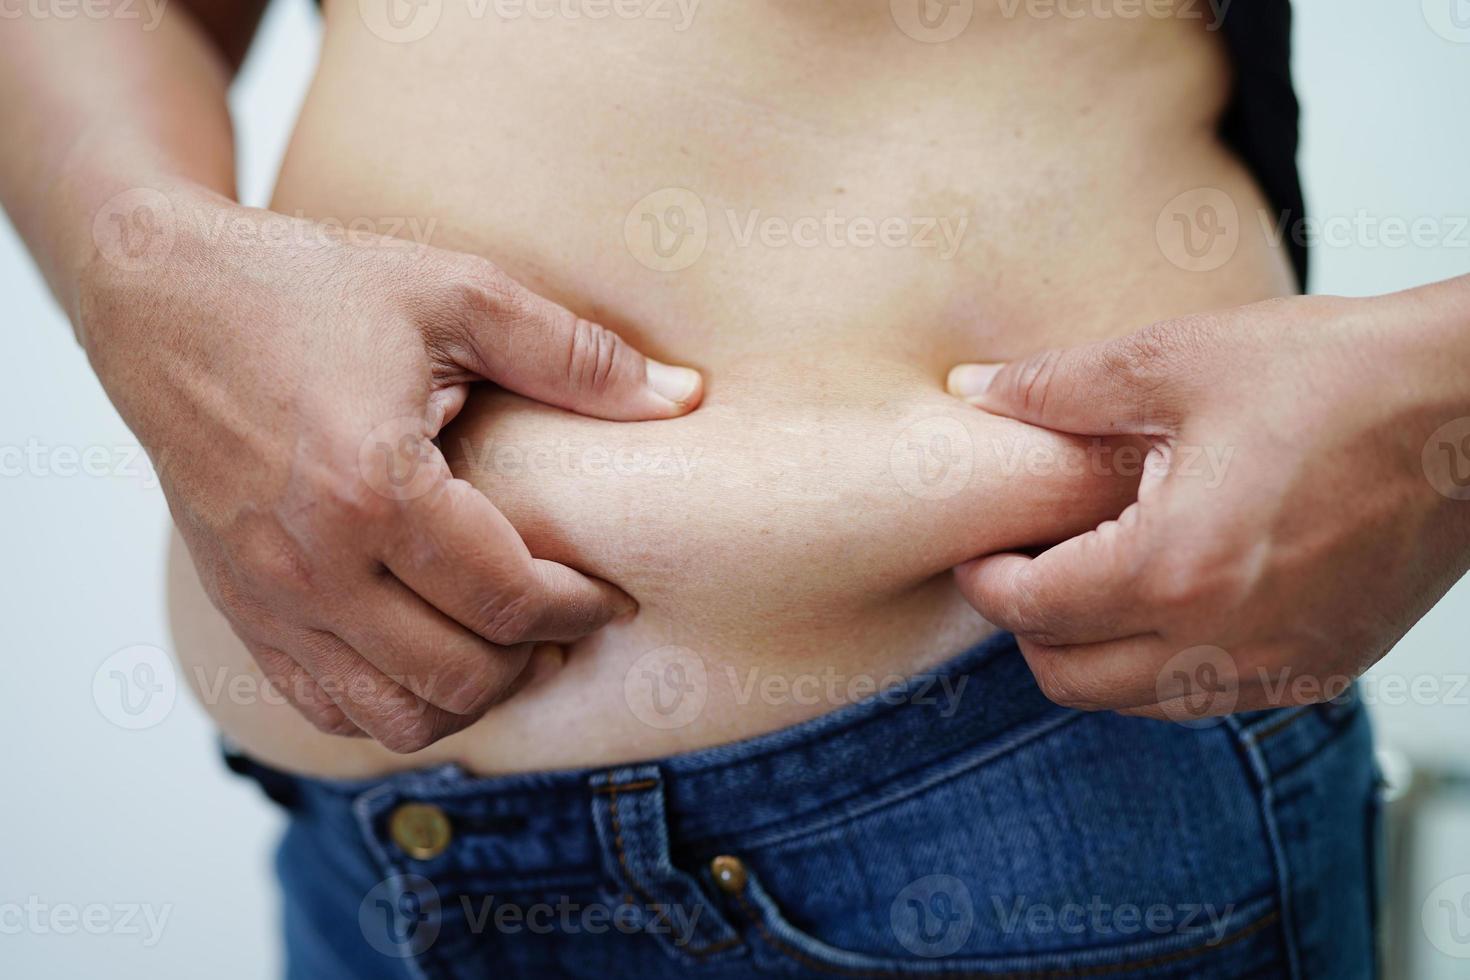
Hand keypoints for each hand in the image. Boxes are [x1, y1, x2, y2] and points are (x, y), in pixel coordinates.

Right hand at [80, 187, 702, 750]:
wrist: (163, 300)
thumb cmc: (307, 288)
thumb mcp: (454, 292)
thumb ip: (574, 355)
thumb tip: (682, 398)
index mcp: (370, 490)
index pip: (507, 602)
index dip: (581, 608)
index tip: (613, 593)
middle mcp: (311, 565)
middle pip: (458, 678)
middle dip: (535, 659)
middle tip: (569, 618)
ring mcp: (267, 600)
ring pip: (393, 718)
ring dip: (470, 697)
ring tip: (507, 643)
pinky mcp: (239, 611)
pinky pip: (327, 708)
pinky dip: (395, 703)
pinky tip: (432, 652)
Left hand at [946, 289, 1469, 720]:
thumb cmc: (1339, 376)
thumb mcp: (1176, 361)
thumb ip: (1058, 386)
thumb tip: (978, 392)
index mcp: (1174, 568)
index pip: (1031, 610)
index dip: (985, 579)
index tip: (980, 550)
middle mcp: (1223, 643)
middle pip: (1068, 679)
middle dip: (1029, 628)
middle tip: (1027, 567)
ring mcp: (1279, 668)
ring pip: (1135, 703)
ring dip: (1093, 652)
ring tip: (1096, 576)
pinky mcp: (1322, 671)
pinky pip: (1208, 699)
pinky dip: (1163, 665)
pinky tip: (1173, 595)